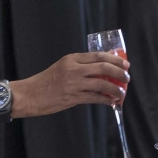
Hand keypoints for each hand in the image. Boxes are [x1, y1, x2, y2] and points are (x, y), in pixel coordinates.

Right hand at [9, 52, 128, 117]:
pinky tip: (112, 101)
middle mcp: (74, 69)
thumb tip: (103, 70)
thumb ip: (80, 66)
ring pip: (102, 83)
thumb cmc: (47, 81)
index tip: (125, 64)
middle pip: (103, 67)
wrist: (30, 94)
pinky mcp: (72, 97)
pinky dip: (106, 99)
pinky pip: (94, 98)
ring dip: (115, 88)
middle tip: (127, 78)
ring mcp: (73, 83)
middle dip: (119, 73)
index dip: (115, 60)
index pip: (98, 56)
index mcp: (72, 59)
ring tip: (121, 92)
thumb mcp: (63, 67)